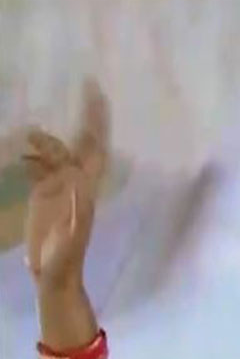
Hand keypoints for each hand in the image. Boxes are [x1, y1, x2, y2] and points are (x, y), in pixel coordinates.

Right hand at [23, 82, 108, 291]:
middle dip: (87, 115)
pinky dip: (34, 155)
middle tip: (88, 83)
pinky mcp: (45, 194)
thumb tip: (78, 186)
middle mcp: (78, 183)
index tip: (98, 94)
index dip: (97, 123)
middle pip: (83, 142)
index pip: (94, 149)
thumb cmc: (64, 260)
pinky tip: (23, 151)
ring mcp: (61, 187)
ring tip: (29, 134)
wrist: (55, 276)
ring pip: (58, 151)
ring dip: (47, 139)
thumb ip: (74, 215)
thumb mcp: (69, 239)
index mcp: (86, 189)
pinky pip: (42, 165)